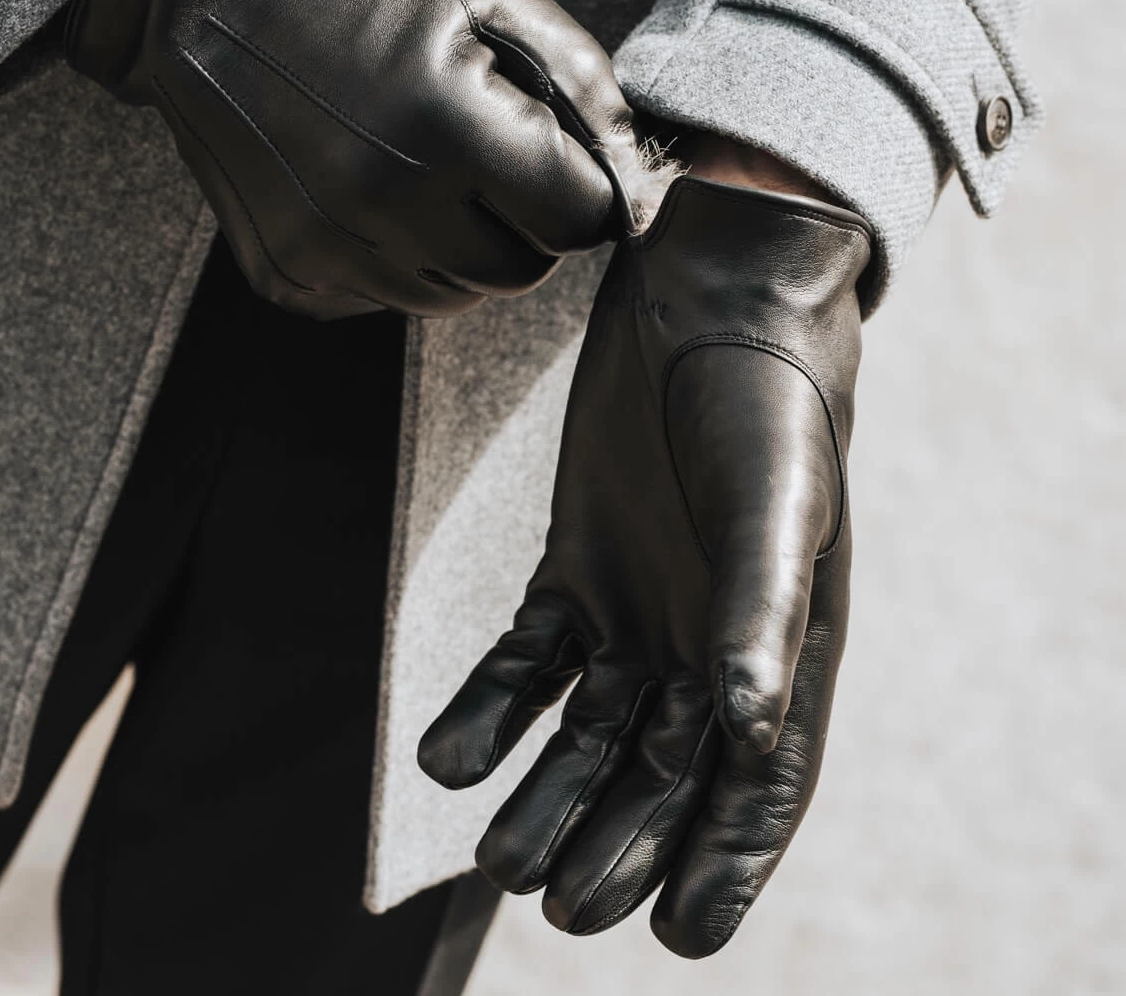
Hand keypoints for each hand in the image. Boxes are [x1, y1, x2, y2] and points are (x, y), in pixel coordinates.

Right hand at [65, 0, 637, 318]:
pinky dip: (397, 258)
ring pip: (454, 295)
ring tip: (425, 171)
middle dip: (527, 224)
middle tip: (494, 165)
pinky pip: (385, 297)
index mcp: (447, 128)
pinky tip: (367, 190)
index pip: (577, 220)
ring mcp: (329, 250)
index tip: (570, 170)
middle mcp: (384, 204)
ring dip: (462, 246)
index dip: (588, 194)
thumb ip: (581, 83)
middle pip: (520, 270)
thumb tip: (634, 172)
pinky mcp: (289, 275)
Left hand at [418, 176, 870, 956]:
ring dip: (544, 793)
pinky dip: (490, 710)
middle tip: (561, 901)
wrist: (704, 299)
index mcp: (783, 645)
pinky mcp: (575, 567)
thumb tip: (751, 736)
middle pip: (662, 774)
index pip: (760, 783)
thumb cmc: (761, 399)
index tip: (681, 939)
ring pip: (587, 732)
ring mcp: (638, 608)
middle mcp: (711, 642)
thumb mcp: (773, 504)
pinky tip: (447, 755)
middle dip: (618, 844)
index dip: (726, 864)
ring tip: (498, 855)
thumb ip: (762, 614)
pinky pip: (527, 659)